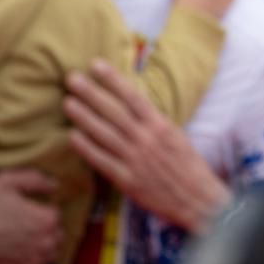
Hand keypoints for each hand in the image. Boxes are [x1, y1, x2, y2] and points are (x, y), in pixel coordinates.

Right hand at [0, 169, 62, 263]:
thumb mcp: (6, 181)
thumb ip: (35, 179)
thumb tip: (55, 185)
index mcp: (46, 218)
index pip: (56, 215)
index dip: (42, 212)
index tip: (28, 213)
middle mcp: (46, 242)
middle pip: (57, 236)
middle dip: (46, 232)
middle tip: (26, 230)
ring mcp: (34, 262)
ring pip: (50, 256)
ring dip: (44, 251)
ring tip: (27, 247)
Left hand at [65, 60, 230, 232]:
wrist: (197, 198)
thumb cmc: (186, 165)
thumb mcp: (175, 136)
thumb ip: (153, 121)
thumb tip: (131, 104)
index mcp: (160, 126)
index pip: (133, 97)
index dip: (113, 80)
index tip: (96, 65)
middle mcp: (146, 139)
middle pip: (114, 112)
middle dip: (92, 93)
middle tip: (72, 78)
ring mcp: (135, 160)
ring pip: (105, 134)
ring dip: (84, 117)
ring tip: (67, 102)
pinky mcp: (127, 180)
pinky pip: (103, 161)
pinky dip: (87, 148)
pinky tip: (72, 136)